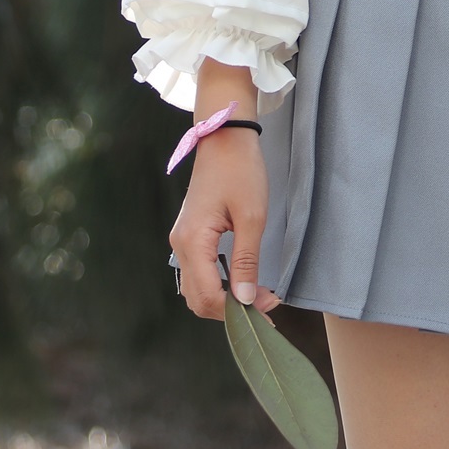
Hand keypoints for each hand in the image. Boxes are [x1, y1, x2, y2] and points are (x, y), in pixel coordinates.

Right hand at [169, 59, 280, 319]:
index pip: (208, 296)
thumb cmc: (240, 172)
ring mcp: (181, 241)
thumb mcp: (251, 217)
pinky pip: (198, 272)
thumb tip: (246, 300)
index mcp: (192, 241)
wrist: (224, 139)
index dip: (237, 309)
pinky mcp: (189, 236)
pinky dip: (217, 283)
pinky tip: (241, 279)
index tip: (268, 307)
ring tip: (256, 294)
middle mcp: (180, 245)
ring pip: (196, 289)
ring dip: (223, 298)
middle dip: (229, 309)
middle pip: (198, 299)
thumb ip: (246, 262)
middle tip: (265, 304)